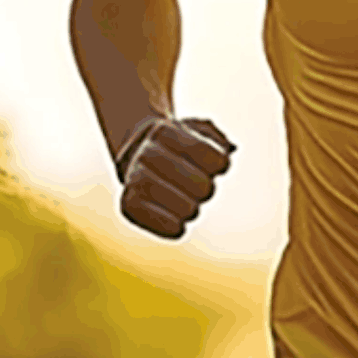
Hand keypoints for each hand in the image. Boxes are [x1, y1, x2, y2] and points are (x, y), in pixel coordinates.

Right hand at [114, 114, 235, 238]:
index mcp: (165, 131)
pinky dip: (170, 226)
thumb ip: (214, 137)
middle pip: (193, 180)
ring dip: (189, 208)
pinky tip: (178, 225)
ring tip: (190, 206)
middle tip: (204, 189)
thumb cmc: (179, 150)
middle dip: (203, 187)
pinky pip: (152, 219)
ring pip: (175, 201)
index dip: (218, 162)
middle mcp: (146, 152)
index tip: (219, 166)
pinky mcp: (128, 202)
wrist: (140, 160)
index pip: (200, 149)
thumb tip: (229, 148)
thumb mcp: (196, 132)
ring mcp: (134, 177)